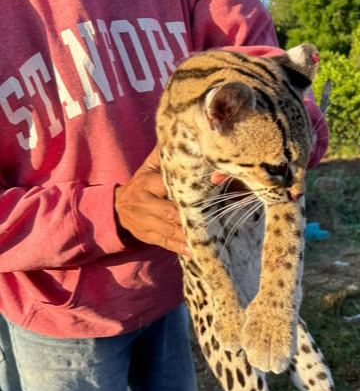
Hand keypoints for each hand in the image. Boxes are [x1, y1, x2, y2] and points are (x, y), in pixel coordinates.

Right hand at [114, 148, 229, 254]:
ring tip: (206, 238)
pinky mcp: (146, 236)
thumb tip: (184, 139)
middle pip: (169, 211)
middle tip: (212, 219)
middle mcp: (143, 203)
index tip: (207, 192)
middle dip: (189, 216)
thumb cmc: (142, 182)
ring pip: (168, 229)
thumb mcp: (150, 166)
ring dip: (187, 235)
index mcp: (146, 182)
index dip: (187, 191)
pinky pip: (165, 243)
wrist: (116, 206)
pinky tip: (193, 251)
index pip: (168, 186)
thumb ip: (165, 155)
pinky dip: (180, 247)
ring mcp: (143, 221)